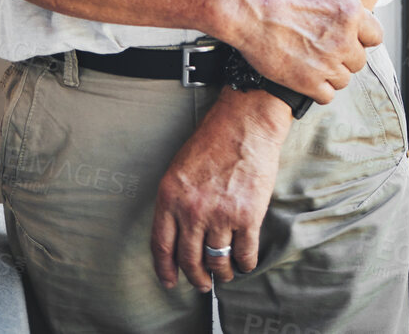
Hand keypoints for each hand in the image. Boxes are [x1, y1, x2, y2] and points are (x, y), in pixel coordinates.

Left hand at [151, 88, 291, 292]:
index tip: (170, 281)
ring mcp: (220, 216)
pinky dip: (245, 263)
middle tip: (201, 283)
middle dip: (196, 277)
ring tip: (224, 275)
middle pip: (189, 259)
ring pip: (217, 261)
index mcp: (170, 198)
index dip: (165, 269)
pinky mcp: (247, 216)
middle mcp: (192, 211)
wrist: (245, 124)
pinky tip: (245, 264)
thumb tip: (180, 230)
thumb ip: (176, 200)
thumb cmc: (214, 140)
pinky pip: (244, 252)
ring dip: (221, 273)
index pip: (161, 245)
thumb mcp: (179, 169)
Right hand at [227, 0, 389, 101]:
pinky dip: (318, 88)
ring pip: (344, 79)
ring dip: (332, 71)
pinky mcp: (306, 82)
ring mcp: (325, 64)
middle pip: (360, 60)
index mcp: (351, 13)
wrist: (246, 7)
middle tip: (324, 44)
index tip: (344, 31)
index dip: (360, 34)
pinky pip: (326, 95)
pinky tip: (306, 73)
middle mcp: (343, 41)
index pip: (375, 36)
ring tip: (313, 57)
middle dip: (346, 53)